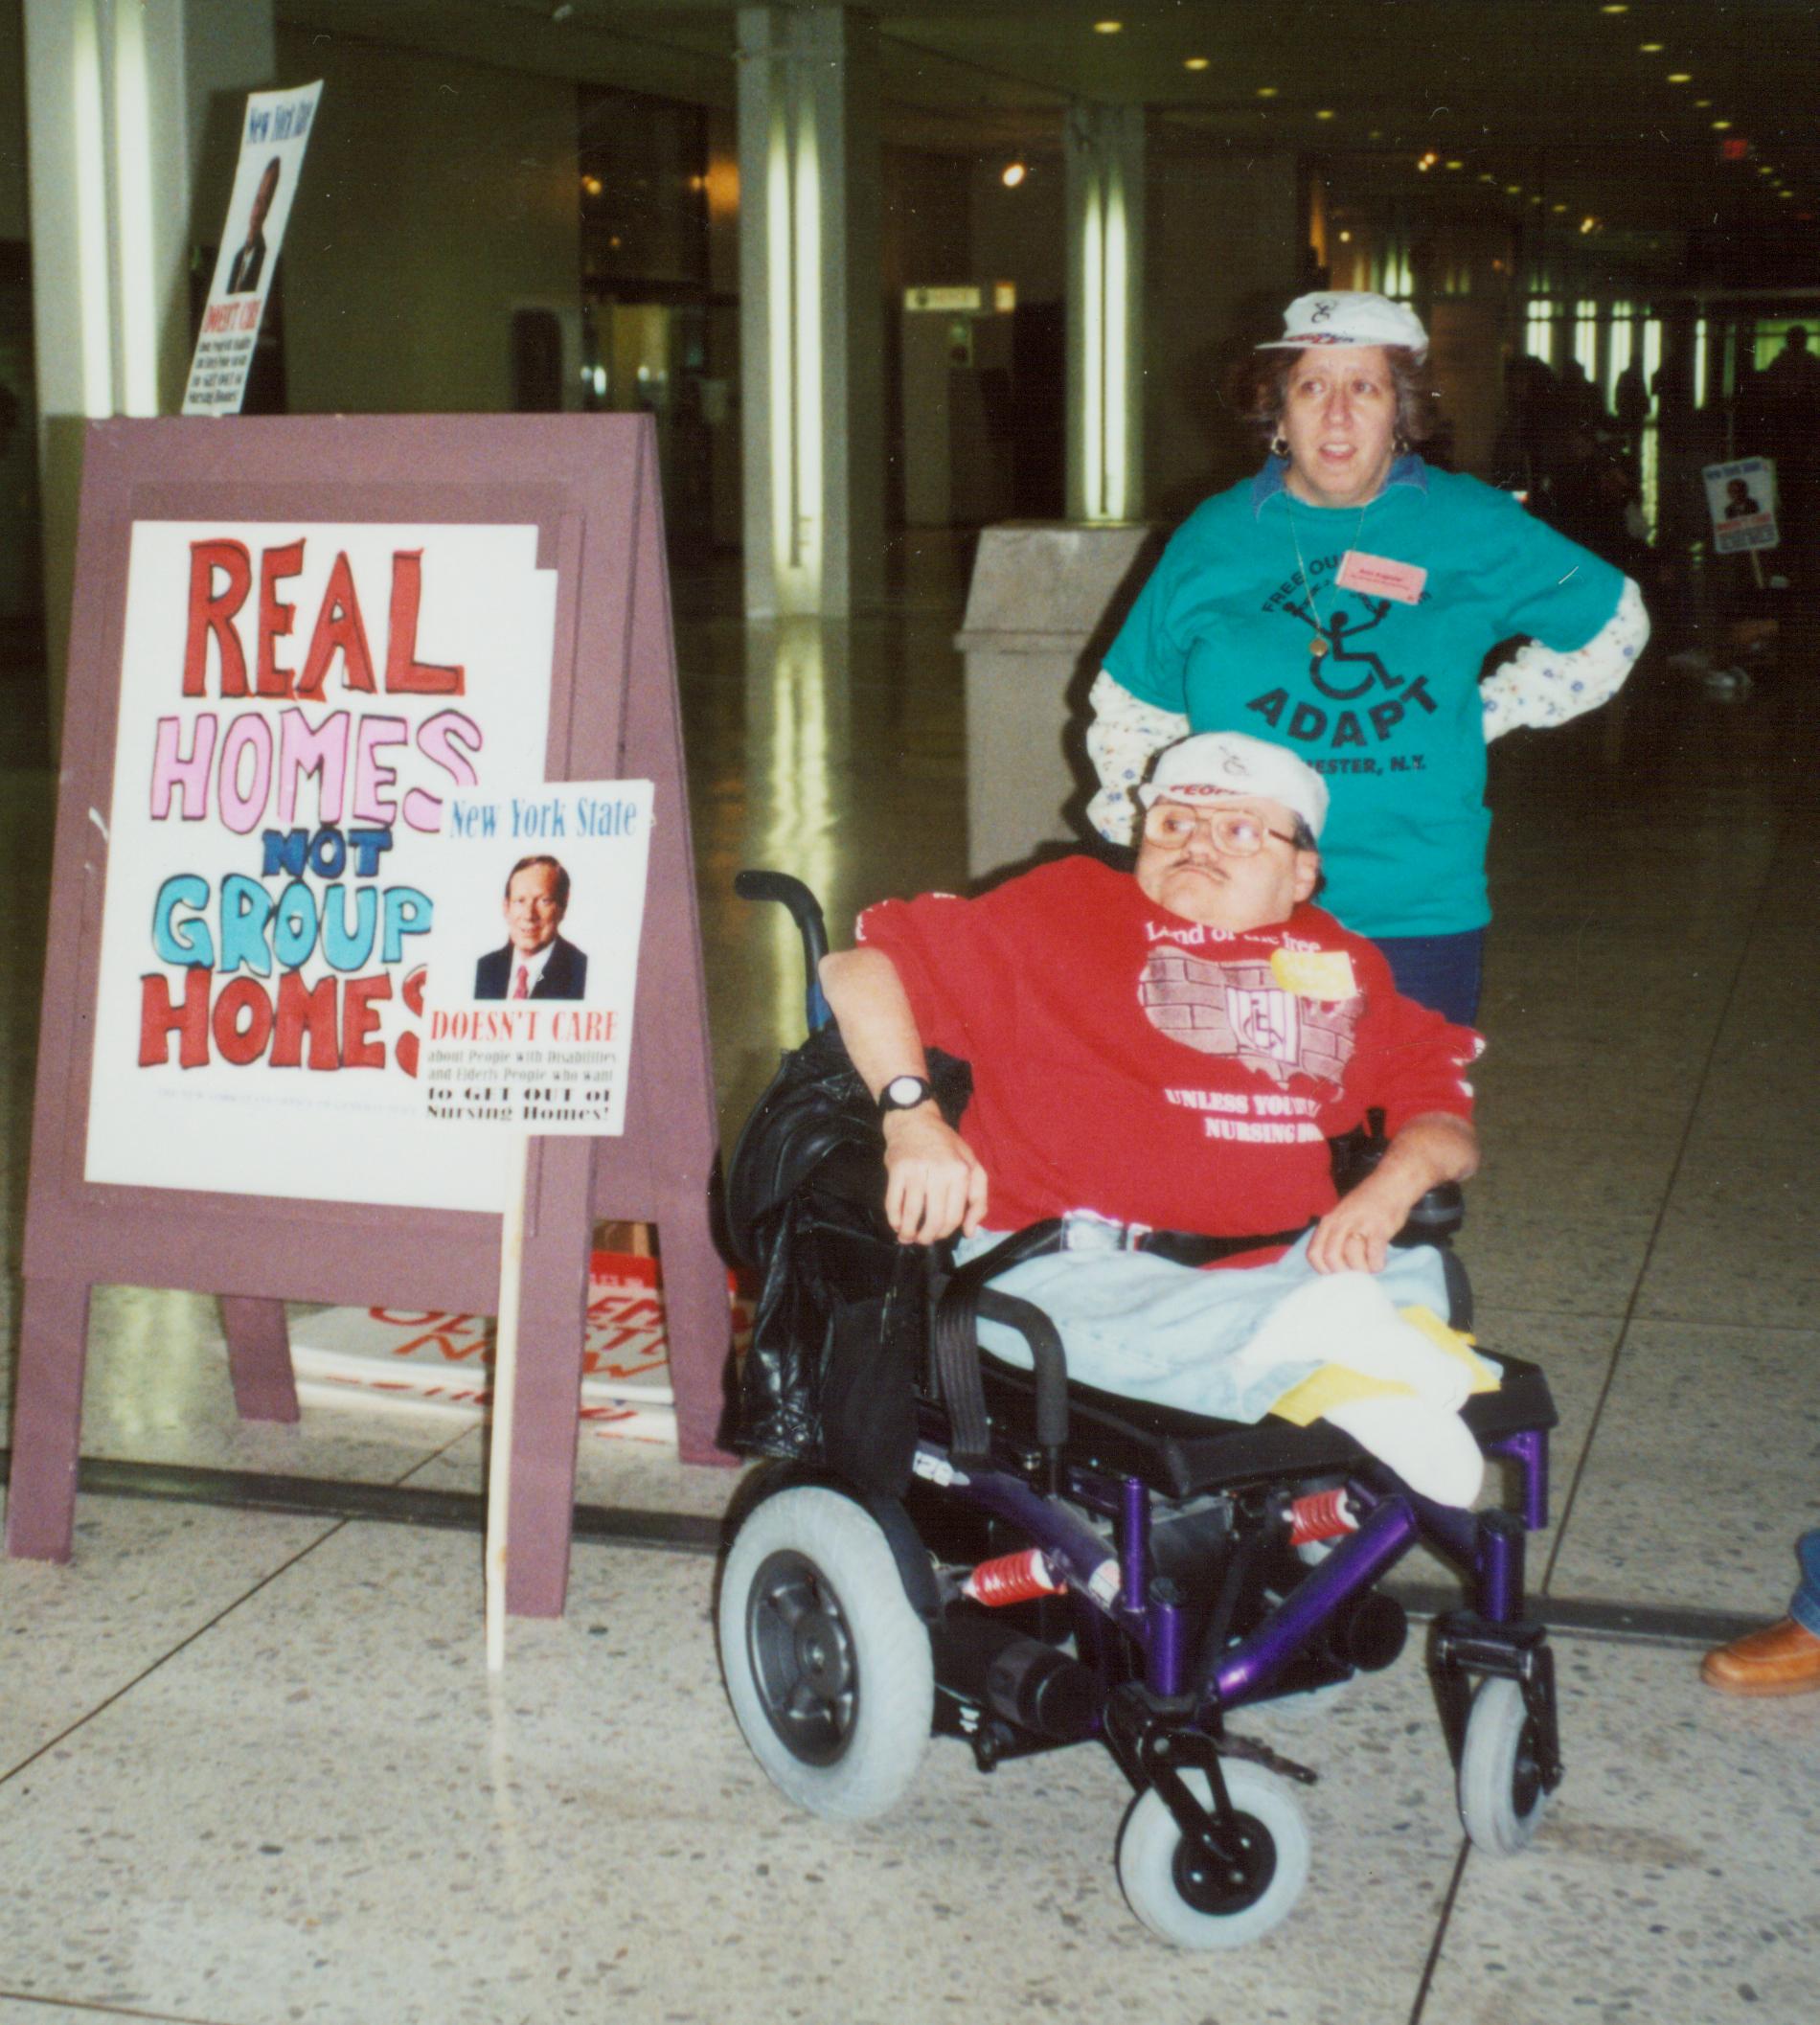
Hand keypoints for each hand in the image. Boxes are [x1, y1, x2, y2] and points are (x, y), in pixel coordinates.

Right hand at [882, 1106, 987, 1244]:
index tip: (938, 1235)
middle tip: (922, 1240)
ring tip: (907, 1238)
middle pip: (934, 1218)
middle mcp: (940, 1171)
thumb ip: (977, 1199)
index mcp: (961, 1172)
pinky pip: (894, 1201)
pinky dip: (893, 1218)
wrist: (915, 1120)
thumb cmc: (946, 1146)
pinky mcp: (897, 1168)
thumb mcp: (971, 1165)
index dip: (945, 1232)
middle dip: (927, 1236)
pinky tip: (896, 1224)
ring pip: (912, 1212)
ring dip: (908, 1232)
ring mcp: (917, 1169)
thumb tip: (969, 1231)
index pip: (954, 1215)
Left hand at [1308, 1173, 1407, 1274]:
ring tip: (1368, 1267)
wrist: (1392, 1184)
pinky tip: (1379, 1262)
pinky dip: (1376, 1265)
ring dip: (1361, 1269)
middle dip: (1342, 1272)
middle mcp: (1341, 1222)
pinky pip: (1374, 1255)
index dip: (1323, 1269)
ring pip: (1352, 1258)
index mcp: (1329, 1221)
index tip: (1336, 1272)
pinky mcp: (1380, 1228)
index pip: (1314, 1253)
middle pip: (1331, 1257)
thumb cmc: (1367, 1204)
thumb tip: (1333, 1265)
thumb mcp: (1342, 1215)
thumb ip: (1334, 1235)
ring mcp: (1360, 1224)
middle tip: (1354, 1273)